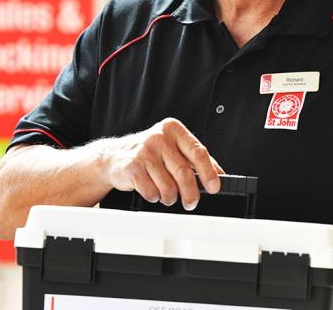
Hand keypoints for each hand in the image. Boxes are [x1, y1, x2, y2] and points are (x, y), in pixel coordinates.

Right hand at [100, 118, 223, 209]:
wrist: (114, 156)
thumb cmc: (148, 152)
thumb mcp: (173, 148)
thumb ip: (195, 158)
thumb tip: (218, 173)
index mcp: (174, 130)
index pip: (198, 152)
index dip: (208, 173)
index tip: (214, 187)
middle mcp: (159, 138)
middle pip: (184, 173)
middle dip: (191, 194)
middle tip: (191, 202)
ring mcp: (144, 152)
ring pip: (168, 186)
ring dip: (170, 198)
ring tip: (167, 195)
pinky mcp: (132, 167)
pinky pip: (152, 192)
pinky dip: (155, 197)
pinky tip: (152, 190)